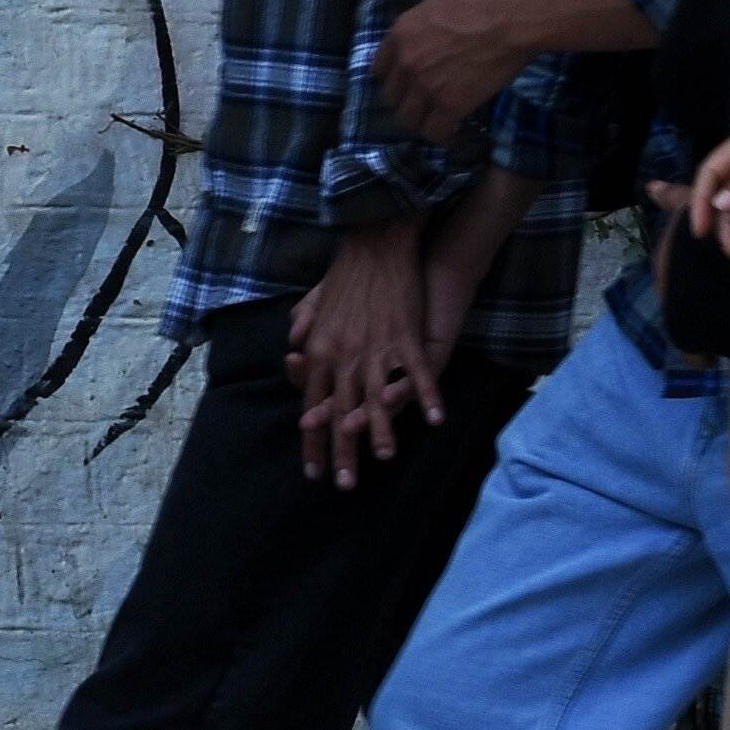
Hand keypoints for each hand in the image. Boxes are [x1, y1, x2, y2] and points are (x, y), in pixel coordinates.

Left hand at [287, 219, 445, 487]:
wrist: (375, 245)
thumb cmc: (346, 274)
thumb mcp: (314, 304)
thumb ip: (303, 330)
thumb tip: (294, 351)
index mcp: (319, 351)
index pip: (312, 406)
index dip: (313, 439)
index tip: (312, 469)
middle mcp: (342, 355)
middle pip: (339, 411)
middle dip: (341, 450)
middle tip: (342, 484)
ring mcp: (374, 347)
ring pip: (376, 397)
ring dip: (381, 429)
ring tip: (383, 457)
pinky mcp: (404, 336)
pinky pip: (416, 373)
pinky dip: (426, 396)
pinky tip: (434, 419)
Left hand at [373, 0, 535, 139]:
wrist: (514, 16)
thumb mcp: (439, 5)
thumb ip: (424, 29)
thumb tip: (430, 40)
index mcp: (401, 33)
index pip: (379, 69)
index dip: (394, 79)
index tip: (406, 83)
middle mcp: (405, 62)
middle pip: (391, 97)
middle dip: (406, 101)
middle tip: (424, 103)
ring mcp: (425, 86)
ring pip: (408, 119)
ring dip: (421, 121)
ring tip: (436, 120)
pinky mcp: (450, 105)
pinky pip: (434, 132)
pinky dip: (442, 135)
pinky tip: (451, 130)